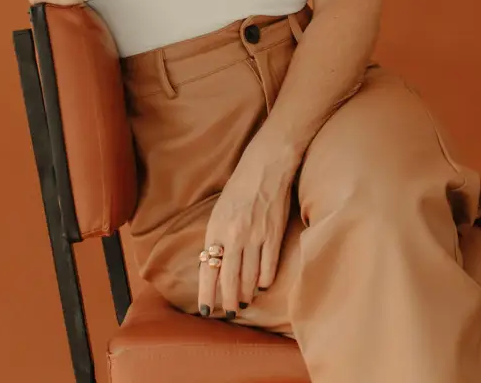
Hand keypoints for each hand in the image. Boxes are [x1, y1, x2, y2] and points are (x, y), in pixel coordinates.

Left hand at [198, 138, 299, 318]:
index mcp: (216, 228)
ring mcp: (255, 236)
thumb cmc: (239, 188)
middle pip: (230, 279)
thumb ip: (216, 237)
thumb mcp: (218, 211)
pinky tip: (260, 286)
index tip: (206, 310)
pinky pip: (268, 266)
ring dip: (245, 294)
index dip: (207, 292)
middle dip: (228, 301)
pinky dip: (264, 280)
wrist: (265, 167)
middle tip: (228, 313)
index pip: (208, 269)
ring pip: (249, 277)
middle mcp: (234, 235)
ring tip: (243, 303)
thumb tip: (214, 266)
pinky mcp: (274, 234)